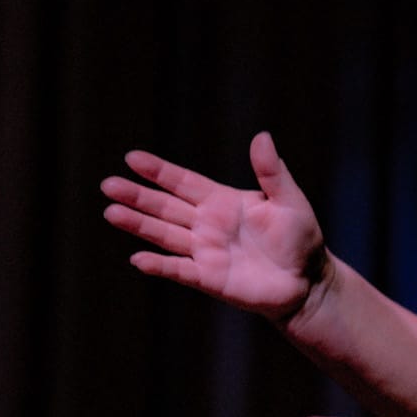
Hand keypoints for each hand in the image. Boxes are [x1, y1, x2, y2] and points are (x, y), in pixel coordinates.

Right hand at [102, 132, 325, 322]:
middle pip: (165, 206)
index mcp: (222, 201)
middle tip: (108, 185)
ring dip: (139, 225)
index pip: (183, 182)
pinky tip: (138, 258)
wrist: (308, 281)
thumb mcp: (290, 201)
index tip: (132, 158)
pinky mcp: (208, 277)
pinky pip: (179, 269)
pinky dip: (159, 265)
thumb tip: (262, 136)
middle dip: (137, 196)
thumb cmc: (300, 238)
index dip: (159, 171)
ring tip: (111, 213)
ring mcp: (205, 251)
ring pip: (164, 234)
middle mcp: (206, 224)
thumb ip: (272, 172)